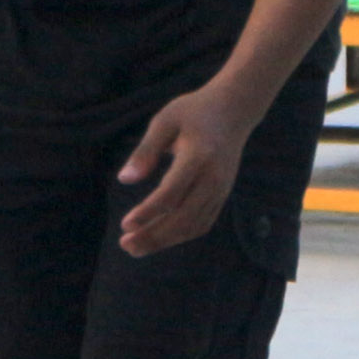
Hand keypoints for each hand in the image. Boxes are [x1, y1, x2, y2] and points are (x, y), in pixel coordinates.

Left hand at [114, 86, 261, 256]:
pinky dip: (180, 235)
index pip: (171, 193)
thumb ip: (145, 151)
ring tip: (136, 248)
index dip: (148, 212)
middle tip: (125, 244)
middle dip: (153, 235)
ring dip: (164, 241)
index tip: (125, 224)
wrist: (234, 110)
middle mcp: (213, 178)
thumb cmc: (193, 112)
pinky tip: (158, 239)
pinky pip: (202, 223)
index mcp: (198, 157)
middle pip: (183, 217)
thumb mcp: (164, 121)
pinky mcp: (223, 194)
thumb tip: (124, 180)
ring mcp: (221, 189)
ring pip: (193, 225)